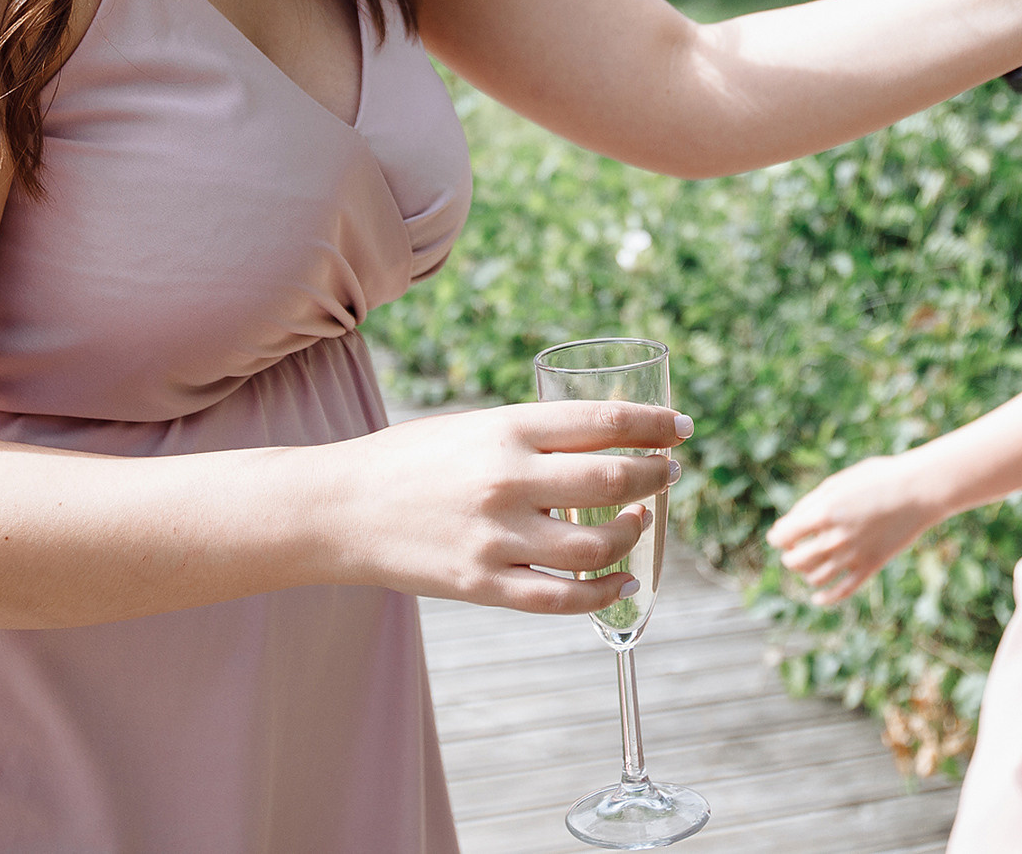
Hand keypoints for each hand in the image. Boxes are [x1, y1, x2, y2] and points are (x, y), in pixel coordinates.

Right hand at [321, 401, 686, 614]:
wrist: (340, 508)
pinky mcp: (483, 585)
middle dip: (655, 477)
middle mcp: (507, 480)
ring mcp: (497, 538)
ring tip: (638, 521)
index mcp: (507, 428)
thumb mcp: (475, 426)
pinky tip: (621, 581)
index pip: (607, 424)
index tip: (680, 429)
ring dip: (634, 533)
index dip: (656, 426)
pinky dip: (603, 592)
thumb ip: (535, 436)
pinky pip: (562, 598)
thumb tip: (610, 441)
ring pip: (598, 546)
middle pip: (615, 482)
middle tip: (667, 473)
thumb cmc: (412, 460)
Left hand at [767, 453, 938, 606]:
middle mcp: (835, 538)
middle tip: (793, 550)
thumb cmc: (878, 478)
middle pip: (795, 561)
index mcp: (824, 513)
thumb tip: (791, 523)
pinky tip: (818, 596)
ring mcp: (853, 555)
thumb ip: (812, 503)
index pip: (783, 535)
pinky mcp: (870, 567)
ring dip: (805, 573)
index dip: (778, 537)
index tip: (781, 535)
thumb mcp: (839, 483)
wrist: (918, 490)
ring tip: (808, 565)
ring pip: (814, 578)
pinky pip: (841, 592)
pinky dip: (825, 598)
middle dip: (789, 556)